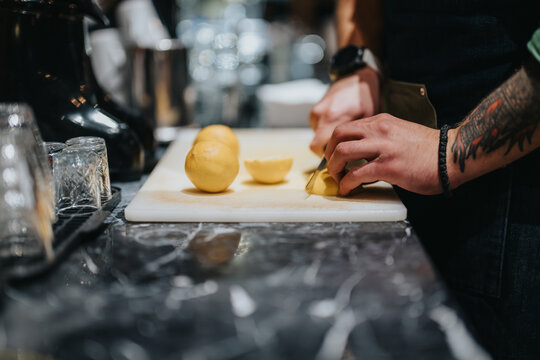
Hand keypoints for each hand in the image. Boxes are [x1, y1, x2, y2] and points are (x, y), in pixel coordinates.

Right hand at [309, 67, 380, 156]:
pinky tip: (338, 126)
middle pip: (316, 146)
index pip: (318, 149)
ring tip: (344, 137)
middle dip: (327, 153)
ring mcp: (316, 112)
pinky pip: (317, 127)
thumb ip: (356, 138)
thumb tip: (354, 158)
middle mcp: (321, 115)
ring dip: (327, 141)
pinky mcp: (315, 109)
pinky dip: (326, 131)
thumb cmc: (365, 97)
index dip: (328, 159)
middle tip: (342, 155)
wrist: (357, 77)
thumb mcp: (366, 119)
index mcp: (333, 118)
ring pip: (316, 137)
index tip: (339, 163)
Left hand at [324, 113, 443, 195]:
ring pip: (342, 152)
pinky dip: (346, 183)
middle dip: (329, 153)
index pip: (347, 127)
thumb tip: (362, 152)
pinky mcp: (388, 167)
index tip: (334, 156)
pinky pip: (356, 174)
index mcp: (382, 121)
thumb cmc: (429, 150)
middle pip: (338, 135)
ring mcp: (383, 147)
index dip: (334, 143)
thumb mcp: (400, 133)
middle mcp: (380, 130)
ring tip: (338, 179)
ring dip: (334, 168)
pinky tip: (348, 189)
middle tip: (332, 167)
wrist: (452, 156)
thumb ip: (381, 137)